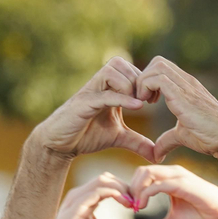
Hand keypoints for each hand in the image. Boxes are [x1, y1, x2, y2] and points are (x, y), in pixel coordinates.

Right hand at [29, 56, 157, 161]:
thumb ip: (138, 142)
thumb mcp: (119, 138)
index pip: (128, 68)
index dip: (144, 80)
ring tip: (139, 104)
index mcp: (109, 89)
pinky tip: (137, 107)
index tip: (155, 99)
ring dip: (129, 85)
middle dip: (139, 80)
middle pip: (121, 63)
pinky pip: (105, 94)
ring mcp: (90, 92)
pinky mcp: (83, 103)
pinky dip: (122, 99)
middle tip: (149, 100)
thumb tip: (157, 155)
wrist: (60, 144)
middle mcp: (99, 86)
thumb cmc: (86, 135)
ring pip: (113, 71)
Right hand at [51, 173, 141, 218]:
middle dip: (124, 186)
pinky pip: (97, 192)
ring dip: (121, 188)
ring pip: (102, 180)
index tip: (136, 203)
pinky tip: (125, 203)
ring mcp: (77, 197)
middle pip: (106, 177)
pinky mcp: (76, 205)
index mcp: (86, 197)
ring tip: (132, 202)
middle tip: (137, 201)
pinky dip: (114, 193)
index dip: (124, 188)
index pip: (107, 182)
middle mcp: (81, 194)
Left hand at [129, 165, 217, 218]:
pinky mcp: (183, 183)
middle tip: (131, 206)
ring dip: (137, 190)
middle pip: (142, 171)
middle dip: (132, 187)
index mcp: (169, 178)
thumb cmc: (200, 216)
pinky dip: (146, 194)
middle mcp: (172, 173)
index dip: (133, 189)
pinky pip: (158, 184)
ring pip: (147, 173)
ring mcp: (178, 176)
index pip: (143, 174)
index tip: (131, 206)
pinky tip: (142, 207)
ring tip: (137, 206)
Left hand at [139, 57, 217, 164]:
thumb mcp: (183, 135)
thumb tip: (156, 154)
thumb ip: (167, 140)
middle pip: (158, 61)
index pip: (163, 68)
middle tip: (143, 99)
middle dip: (144, 77)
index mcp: (187, 87)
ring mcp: (186, 86)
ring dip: (144, 82)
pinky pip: (158, 79)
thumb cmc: (210, 137)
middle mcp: (187, 82)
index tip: (147, 101)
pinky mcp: (183, 95)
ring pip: (157, 66)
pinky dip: (146, 87)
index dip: (150, 80)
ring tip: (143, 101)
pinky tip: (148, 105)